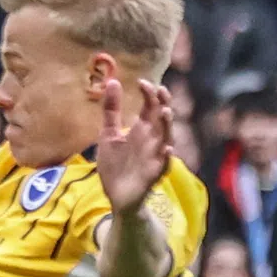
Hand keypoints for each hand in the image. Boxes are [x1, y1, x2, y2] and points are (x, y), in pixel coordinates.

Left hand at [96, 79, 172, 216]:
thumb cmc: (115, 164)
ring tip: (165, 112)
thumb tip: (112, 81)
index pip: (151, 106)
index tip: (141, 82)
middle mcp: (152, 139)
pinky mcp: (154, 172)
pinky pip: (164, 164)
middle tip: (159, 90)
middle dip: (163, 103)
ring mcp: (155, 155)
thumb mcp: (109, 134)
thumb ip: (111, 110)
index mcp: (142, 129)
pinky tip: (166, 149)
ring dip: (168, 125)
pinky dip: (166, 156)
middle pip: (163, 117)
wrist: (116, 195)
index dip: (149, 93)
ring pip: (167, 137)